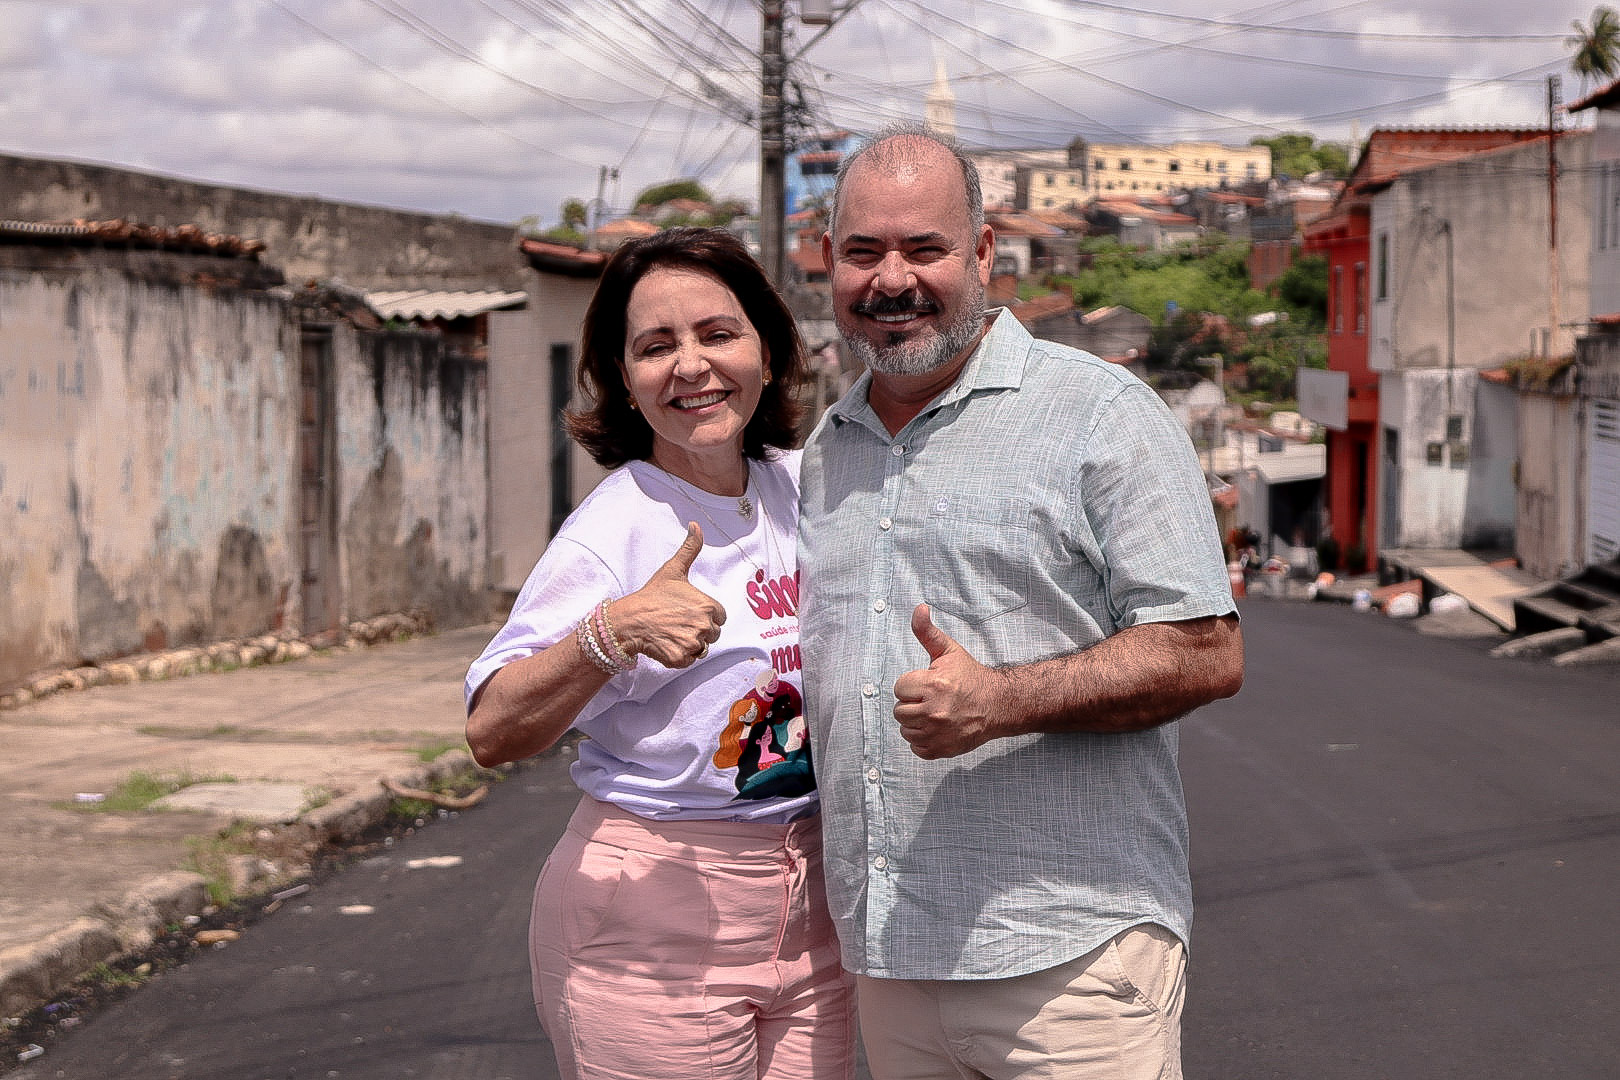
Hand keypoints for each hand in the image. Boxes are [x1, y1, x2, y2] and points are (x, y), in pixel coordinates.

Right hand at [608, 523, 725, 668]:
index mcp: (708, 606)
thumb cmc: (652, 595)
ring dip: (691, 643)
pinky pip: (690, 660)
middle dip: (699, 630)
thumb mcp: (673, 570)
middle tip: (678, 622)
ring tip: (672, 632)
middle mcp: (704, 626)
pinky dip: (680, 655)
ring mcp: (692, 643)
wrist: (629, 620)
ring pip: (702, 648)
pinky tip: (667, 643)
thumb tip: (696, 524)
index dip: (706, 614)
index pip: (720, 617)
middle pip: (713, 634)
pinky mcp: (681, 658)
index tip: (688, 611)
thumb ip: (690, 548)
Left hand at [892, 604, 1006, 758]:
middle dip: (913, 704)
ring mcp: (938, 733)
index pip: (899, 688)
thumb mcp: (949, 651)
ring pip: (905, 730)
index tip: (927, 684)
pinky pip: (916, 747)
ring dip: (916, 723)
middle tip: (931, 699)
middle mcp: (935, 711)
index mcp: (933, 685)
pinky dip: (923, 740)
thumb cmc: (970, 676)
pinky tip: (937, 729)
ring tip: (934, 713)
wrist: (998, 704)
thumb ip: (927, 632)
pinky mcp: (942, 750)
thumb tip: (919, 608)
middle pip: (899, 711)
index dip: (912, 685)